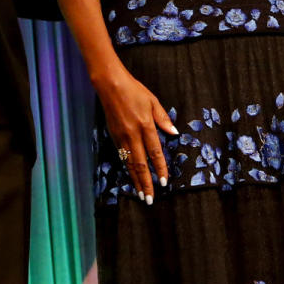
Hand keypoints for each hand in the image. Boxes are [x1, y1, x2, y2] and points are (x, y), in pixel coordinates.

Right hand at [95, 66, 177, 202]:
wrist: (110, 84)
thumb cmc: (134, 90)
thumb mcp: (153, 101)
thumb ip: (163, 119)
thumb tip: (174, 133)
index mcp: (145, 125)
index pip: (154, 153)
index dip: (159, 169)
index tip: (162, 183)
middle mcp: (132, 134)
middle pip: (140, 164)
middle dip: (145, 183)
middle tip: (149, 199)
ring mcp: (121, 136)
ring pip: (129, 163)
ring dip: (135, 180)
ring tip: (140, 194)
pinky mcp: (113, 136)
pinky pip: (121, 156)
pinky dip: (126, 169)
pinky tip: (130, 177)